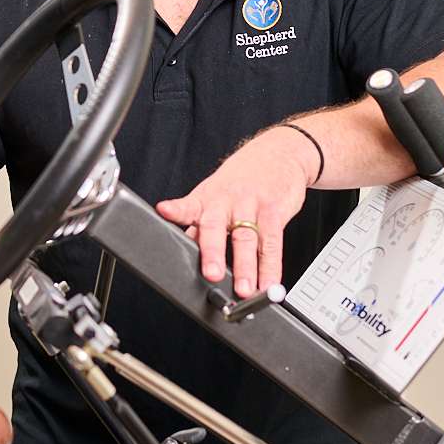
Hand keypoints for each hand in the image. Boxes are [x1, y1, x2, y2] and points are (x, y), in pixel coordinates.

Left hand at [154, 127, 315, 297]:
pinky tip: (269, 283)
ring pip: (247, 239)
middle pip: (216, 226)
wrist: (278, 154)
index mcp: (207, 198)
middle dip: (213, 251)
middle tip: (212, 274)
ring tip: (246, 290)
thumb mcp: (214, 193)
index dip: (175, 209)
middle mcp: (226, 201)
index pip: (188, 205)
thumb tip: (182, 246)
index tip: (164, 211)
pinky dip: (272, 266)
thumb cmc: (241, 179)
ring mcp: (251, 205)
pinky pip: (273, 243)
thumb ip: (199, 222)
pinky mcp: (275, 211)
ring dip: (246, 267)